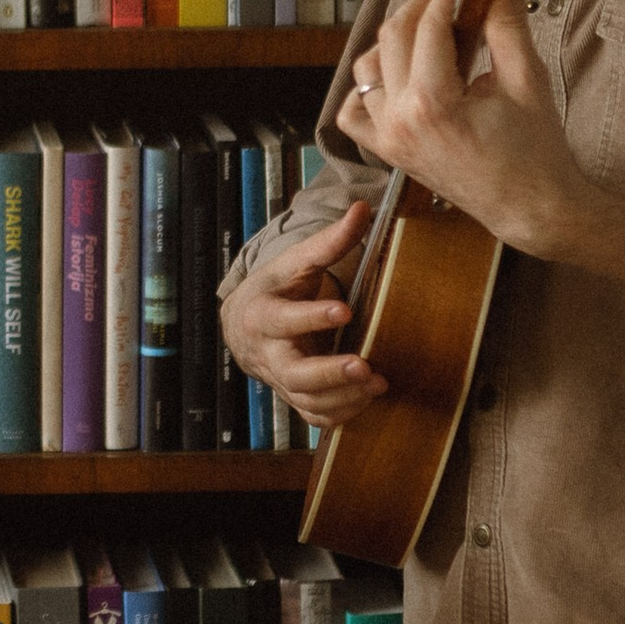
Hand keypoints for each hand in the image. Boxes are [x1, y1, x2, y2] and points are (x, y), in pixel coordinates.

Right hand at [219, 202, 387, 430]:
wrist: (246, 327)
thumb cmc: (277, 289)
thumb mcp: (296, 262)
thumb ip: (330, 241)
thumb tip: (364, 208)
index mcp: (263, 315)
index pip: (284, 319)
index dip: (312, 317)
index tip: (344, 309)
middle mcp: (268, 354)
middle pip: (292, 372)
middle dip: (328, 373)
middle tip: (362, 366)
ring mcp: (280, 381)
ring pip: (306, 399)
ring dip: (343, 396)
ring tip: (378, 382)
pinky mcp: (294, 398)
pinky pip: (314, 416)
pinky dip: (340, 413)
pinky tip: (368, 398)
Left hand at [349, 0, 587, 257]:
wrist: (529, 207)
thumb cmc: (535, 153)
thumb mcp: (526, 80)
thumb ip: (508, 23)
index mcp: (432, 104)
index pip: (429, 25)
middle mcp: (399, 120)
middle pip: (393, 35)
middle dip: (423, 5)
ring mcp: (387, 137)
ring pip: (367, 66)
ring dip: (396, 40)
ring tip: (433, 32)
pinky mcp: (387, 149)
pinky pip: (353, 110)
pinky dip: (368, 87)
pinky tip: (399, 75)